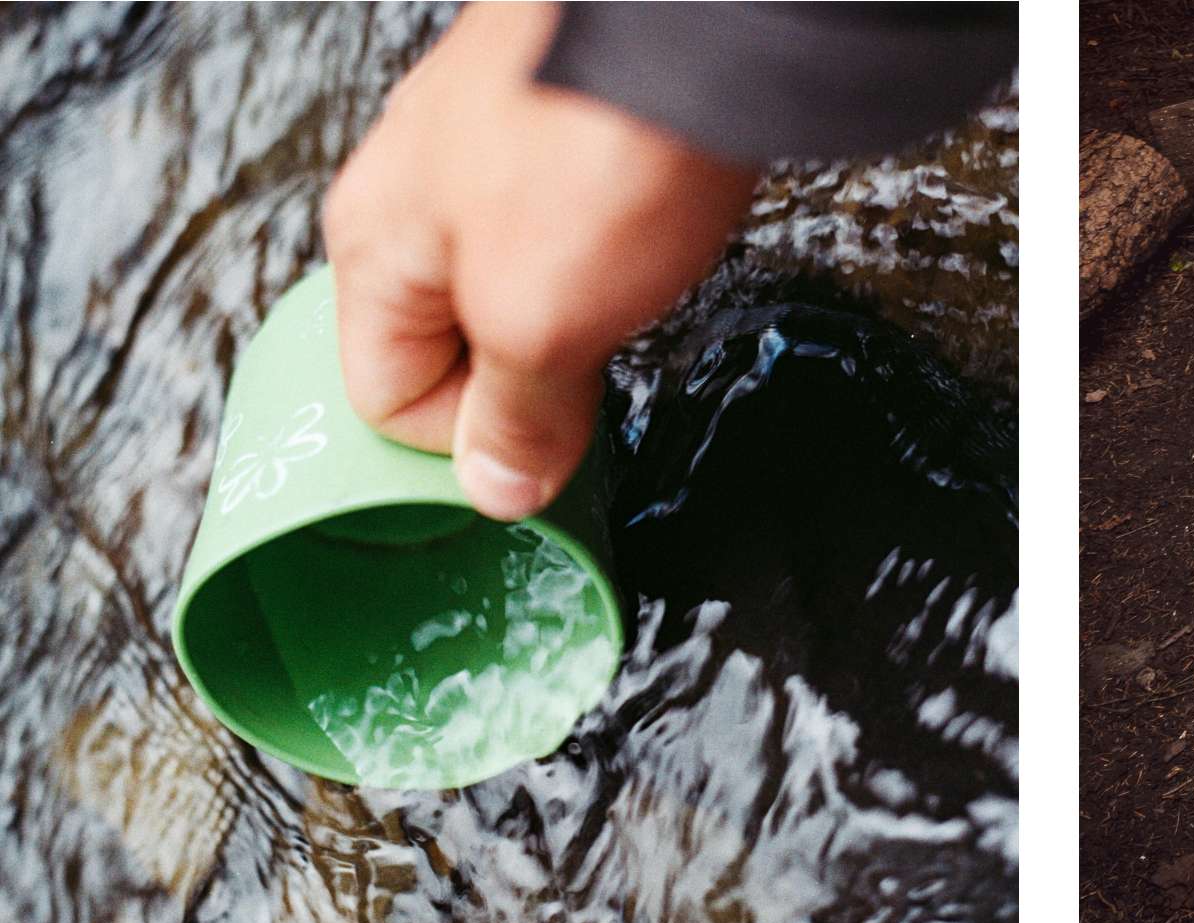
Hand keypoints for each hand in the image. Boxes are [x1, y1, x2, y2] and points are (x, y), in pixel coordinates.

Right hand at [323, 1, 757, 520]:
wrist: (702, 18)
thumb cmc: (603, 147)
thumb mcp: (545, 320)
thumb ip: (515, 416)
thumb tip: (494, 489)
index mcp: (375, 242)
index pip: (385, 399)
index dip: (472, 439)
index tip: (551, 442)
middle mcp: (415, 185)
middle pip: (452, 336)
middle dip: (530, 372)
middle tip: (599, 362)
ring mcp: (492, 142)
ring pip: (519, 276)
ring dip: (579, 309)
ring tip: (635, 285)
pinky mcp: (568, 116)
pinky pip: (574, 218)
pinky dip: (618, 245)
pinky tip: (658, 229)